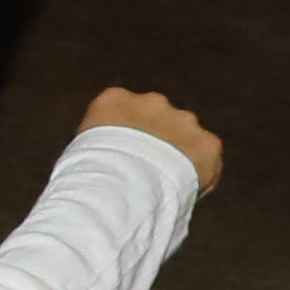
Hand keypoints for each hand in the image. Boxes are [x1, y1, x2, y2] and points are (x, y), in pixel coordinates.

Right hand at [82, 86, 223, 189]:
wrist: (120, 185)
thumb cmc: (87, 173)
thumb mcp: (81, 149)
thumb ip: (103, 142)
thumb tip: (108, 157)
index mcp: (113, 98)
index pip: (121, 110)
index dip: (123, 135)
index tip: (120, 155)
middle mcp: (151, 101)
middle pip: (158, 116)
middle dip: (156, 137)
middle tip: (146, 168)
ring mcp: (183, 119)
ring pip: (185, 134)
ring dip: (179, 152)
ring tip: (165, 183)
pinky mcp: (207, 142)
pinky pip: (207, 157)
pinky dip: (200, 171)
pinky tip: (183, 190)